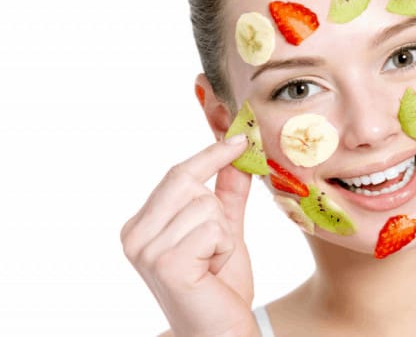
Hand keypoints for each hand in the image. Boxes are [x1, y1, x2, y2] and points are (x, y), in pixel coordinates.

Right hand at [121, 136, 256, 335]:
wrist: (221, 331)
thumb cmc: (220, 286)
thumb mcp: (226, 231)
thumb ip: (228, 194)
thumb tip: (238, 154)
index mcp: (141, 225)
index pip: (177, 174)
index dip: (210, 155)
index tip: (240, 138)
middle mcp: (134, 235)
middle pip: (188, 183)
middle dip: (217, 210)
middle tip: (216, 246)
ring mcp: (146, 250)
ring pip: (206, 207)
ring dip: (223, 235)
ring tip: (211, 265)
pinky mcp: (166, 264)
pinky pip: (213, 229)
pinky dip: (224, 249)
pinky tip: (211, 273)